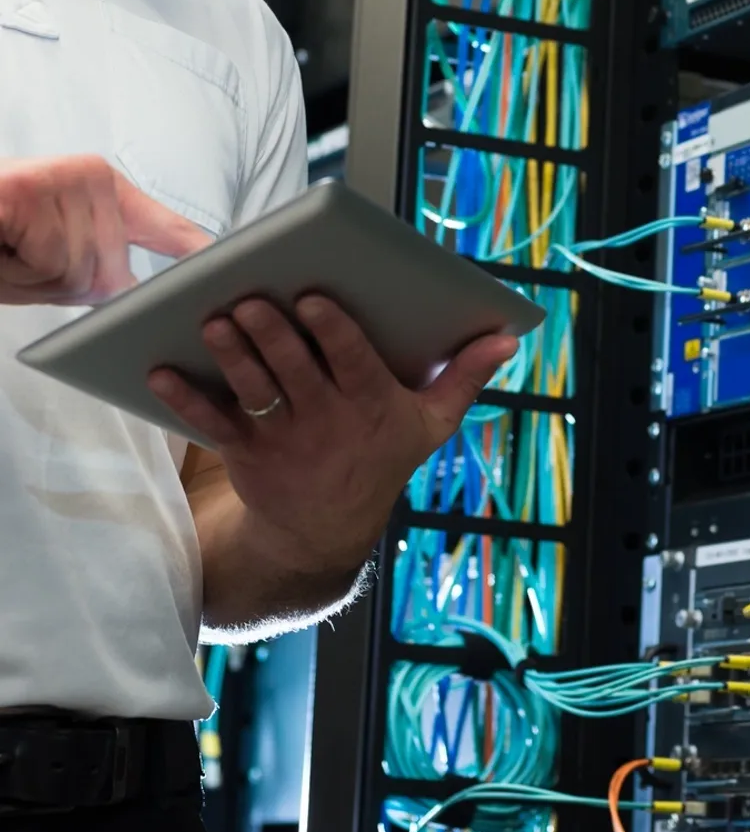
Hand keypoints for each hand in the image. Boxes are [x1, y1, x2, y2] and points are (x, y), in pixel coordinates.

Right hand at [0, 154, 210, 304]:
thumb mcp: (49, 259)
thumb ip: (96, 270)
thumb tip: (131, 288)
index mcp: (102, 188)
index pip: (163, 224)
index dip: (195, 250)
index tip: (229, 265)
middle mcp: (93, 178)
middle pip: (111, 271)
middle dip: (66, 284)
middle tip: (22, 257)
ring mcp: (65, 182)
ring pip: (78, 273)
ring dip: (37, 277)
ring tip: (7, 250)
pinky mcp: (33, 191)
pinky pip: (49, 261)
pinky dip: (20, 269)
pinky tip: (2, 245)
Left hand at [147, 296, 518, 575]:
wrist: (325, 533)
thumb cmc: (382, 458)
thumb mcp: (432, 423)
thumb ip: (465, 376)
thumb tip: (508, 336)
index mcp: (371, 404)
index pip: (352, 363)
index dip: (333, 332)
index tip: (316, 298)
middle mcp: (325, 421)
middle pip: (294, 371)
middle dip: (271, 335)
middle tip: (250, 299)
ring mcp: (282, 438)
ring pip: (253, 391)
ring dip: (231, 356)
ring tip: (213, 320)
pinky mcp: (245, 452)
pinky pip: (211, 424)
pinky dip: (185, 398)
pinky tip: (159, 370)